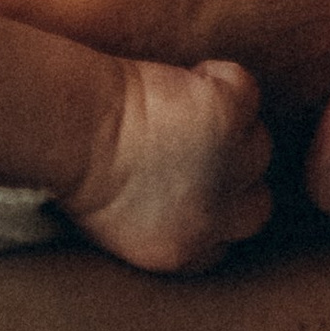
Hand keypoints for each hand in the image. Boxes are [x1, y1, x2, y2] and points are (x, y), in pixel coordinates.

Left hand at [66, 56, 272, 274]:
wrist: (71, 132)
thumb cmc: (75, 167)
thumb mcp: (119, 227)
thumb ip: (162, 225)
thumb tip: (177, 201)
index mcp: (184, 253)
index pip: (228, 239)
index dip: (219, 206)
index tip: (199, 179)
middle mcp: (214, 218)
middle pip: (258, 203)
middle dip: (235, 174)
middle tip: (204, 141)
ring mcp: (226, 165)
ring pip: (258, 145)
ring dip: (230, 125)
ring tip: (187, 104)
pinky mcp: (226, 114)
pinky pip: (245, 89)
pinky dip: (222, 78)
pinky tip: (190, 77)